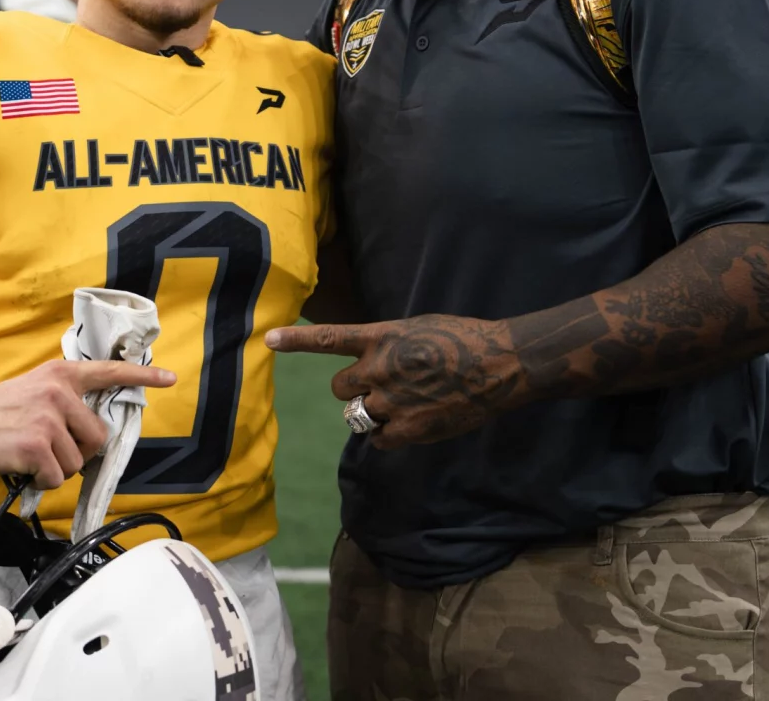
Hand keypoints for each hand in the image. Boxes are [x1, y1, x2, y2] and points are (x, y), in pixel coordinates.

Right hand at [0, 359, 174, 486]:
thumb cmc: (0, 411)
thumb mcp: (37, 390)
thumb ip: (67, 400)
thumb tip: (96, 433)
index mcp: (62, 375)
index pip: (109, 372)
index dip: (142, 376)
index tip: (170, 378)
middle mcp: (59, 393)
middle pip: (98, 438)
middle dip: (79, 452)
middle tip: (51, 449)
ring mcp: (48, 419)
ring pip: (78, 462)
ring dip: (57, 468)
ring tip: (31, 454)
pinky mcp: (36, 445)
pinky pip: (58, 477)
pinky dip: (42, 481)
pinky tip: (23, 466)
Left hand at [266, 316, 518, 448]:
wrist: (500, 364)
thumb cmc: (464, 339)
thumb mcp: (419, 329)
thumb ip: (390, 345)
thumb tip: (374, 363)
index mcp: (383, 338)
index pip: (329, 339)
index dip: (296, 341)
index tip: (268, 338)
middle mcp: (380, 368)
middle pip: (339, 388)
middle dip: (354, 390)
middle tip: (381, 388)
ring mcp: (392, 400)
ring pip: (357, 415)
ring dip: (371, 414)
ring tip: (401, 405)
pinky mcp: (408, 427)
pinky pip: (378, 440)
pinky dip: (388, 436)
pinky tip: (409, 424)